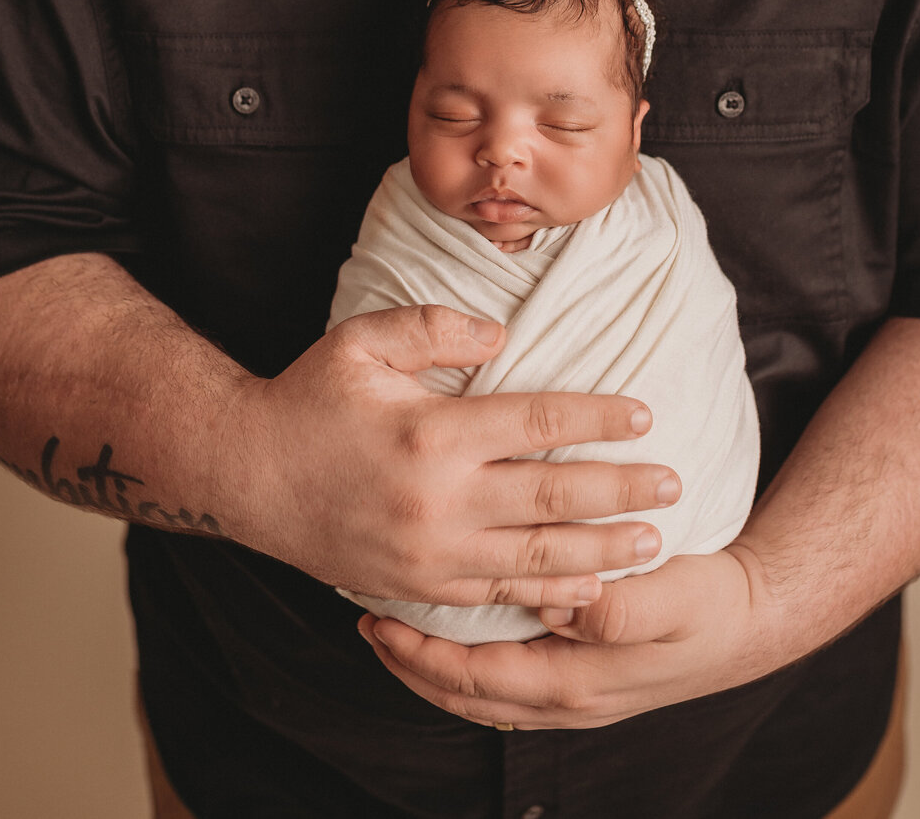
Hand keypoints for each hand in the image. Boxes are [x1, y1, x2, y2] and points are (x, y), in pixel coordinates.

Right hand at [226, 304, 680, 612]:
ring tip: (654, 542)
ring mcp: (430, 552)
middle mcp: (440, 500)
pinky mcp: (417, 586)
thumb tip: (503, 332)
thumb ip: (434, 326)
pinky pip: (496, 594)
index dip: (598, 416)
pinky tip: (587, 588)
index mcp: (434, 433)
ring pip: (537, 558)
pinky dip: (548, 594)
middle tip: (675, 484)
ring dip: (602, 550)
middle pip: (554, 495)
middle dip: (623, 490)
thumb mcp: (362, 340)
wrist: (244, 475)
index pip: (539, 421)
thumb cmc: (307, 399)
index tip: (645, 412)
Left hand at [358, 548, 778, 728]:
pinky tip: (456, 630)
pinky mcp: (581, 677)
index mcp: (576, 679)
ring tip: (394, 628)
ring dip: (433, 666)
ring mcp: (573, 694)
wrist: (752, 619)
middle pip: (465, 695)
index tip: (378, 618)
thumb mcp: (672, 596)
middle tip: (365, 621)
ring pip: (480, 694)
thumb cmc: (710, 601)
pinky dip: (467, 663)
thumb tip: (561, 604)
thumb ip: (619, 606)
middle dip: (410, 664)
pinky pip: (504, 681)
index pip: (474, 678)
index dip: (420, 654)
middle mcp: (566, 697)